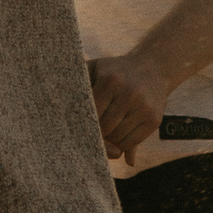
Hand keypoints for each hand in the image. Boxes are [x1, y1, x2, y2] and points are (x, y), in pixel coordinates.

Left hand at [88, 52, 171, 168]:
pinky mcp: (154, 120)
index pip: (92, 113)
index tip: (78, 128)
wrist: (154, 67)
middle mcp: (129, 93)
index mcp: (111, 80)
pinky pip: (132, 142)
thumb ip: (78, 84)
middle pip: (104, 128)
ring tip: (104, 136)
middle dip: (96, 134)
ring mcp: (144, 107)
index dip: (84, 124)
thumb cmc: (116, 71)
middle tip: (90, 136)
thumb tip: (59, 105)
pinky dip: (122, 145)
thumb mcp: (96, 69)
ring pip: (117, 138)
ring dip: (109, 142)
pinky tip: (117, 139)